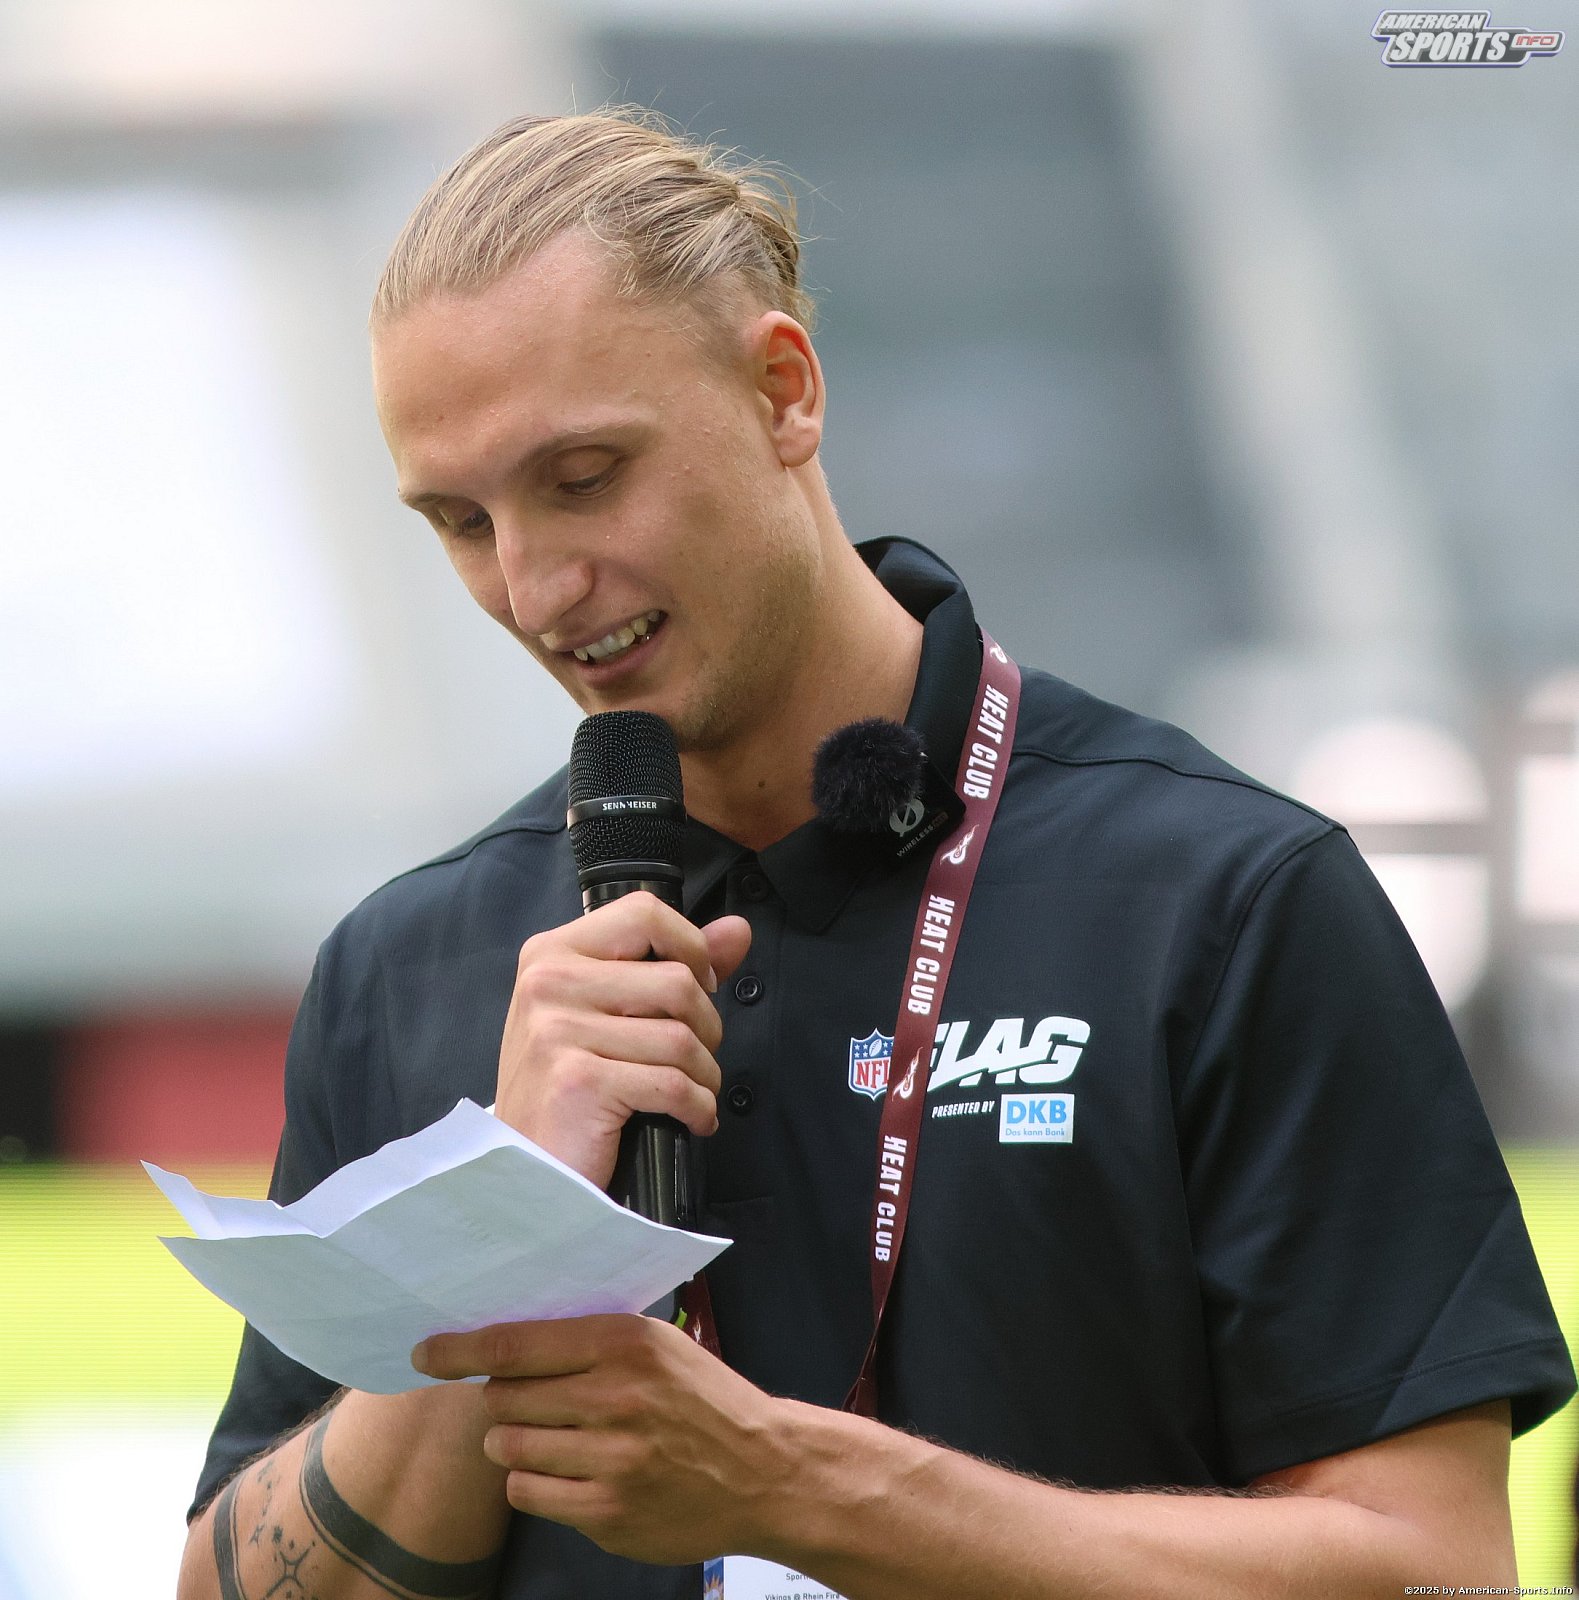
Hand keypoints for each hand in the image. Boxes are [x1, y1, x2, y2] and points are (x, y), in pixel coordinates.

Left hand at [412, 1314, 789, 1564]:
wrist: (763, 1469)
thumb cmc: (703, 1399)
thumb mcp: (657, 1346)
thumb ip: (588, 1342)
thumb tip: (505, 1343)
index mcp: (623, 1343)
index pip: (516, 1344)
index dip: (460, 1349)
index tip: (426, 1353)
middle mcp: (613, 1397)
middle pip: (503, 1397)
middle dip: (502, 1400)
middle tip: (528, 1403)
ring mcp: (610, 1461)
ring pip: (509, 1447)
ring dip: (516, 1442)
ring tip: (553, 1439)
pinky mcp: (607, 1514)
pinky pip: (529, 1493)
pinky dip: (534, 1481)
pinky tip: (568, 1473)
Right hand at [495, 894, 752, 1186]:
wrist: (527, 1168)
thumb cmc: (570, 1087)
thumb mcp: (610, 1012)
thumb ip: (675, 963)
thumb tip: (738, 930)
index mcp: (552, 952)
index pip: (644, 912)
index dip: (691, 948)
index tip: (698, 986)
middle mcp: (549, 982)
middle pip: (677, 980)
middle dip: (706, 1026)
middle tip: (693, 1057)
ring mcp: (558, 1031)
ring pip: (682, 1038)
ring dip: (705, 1075)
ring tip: (691, 1092)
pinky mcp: (579, 1081)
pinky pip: (674, 1084)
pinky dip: (698, 1108)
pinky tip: (690, 1118)